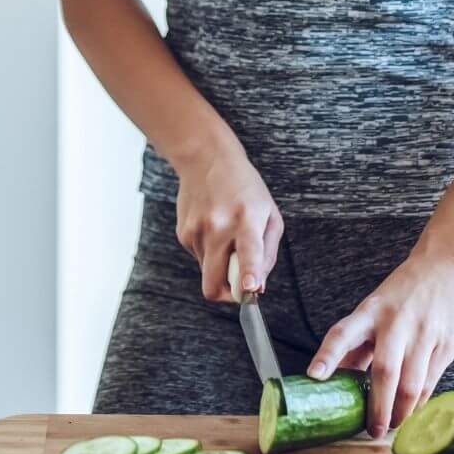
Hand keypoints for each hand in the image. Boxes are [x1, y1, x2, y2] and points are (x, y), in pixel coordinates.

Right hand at [171, 143, 281, 303]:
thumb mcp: (270, 215)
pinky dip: (210, 252)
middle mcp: (218, 227)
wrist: (206, 159)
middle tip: (240, 284)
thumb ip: (267, 254)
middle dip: (228, 294)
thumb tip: (257, 288)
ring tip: (227, 236)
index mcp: (247, 219)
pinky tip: (213, 228)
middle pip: (215, 283)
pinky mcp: (183, 234)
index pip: (249, 251)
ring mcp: (197, 231)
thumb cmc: (245, 188)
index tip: (250, 288)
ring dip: (220, 266)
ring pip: (208, 273)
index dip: (248, 273)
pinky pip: (199, 258)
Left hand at [305, 252, 453, 437]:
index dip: (327, 355)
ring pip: (411, 383)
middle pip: (384, 371)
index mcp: (370, 311)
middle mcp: (396, 323)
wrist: (447, 266)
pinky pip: (431, 381)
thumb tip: (334, 377)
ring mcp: (423, 333)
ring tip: (393, 426)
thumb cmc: (403, 293)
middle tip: (372, 430)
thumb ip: (357, 343)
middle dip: (377, 406)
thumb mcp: (374, 309)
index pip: (342, 333)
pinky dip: (421, 402)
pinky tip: (413, 412)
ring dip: (401, 411)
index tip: (314, 376)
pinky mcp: (447, 344)